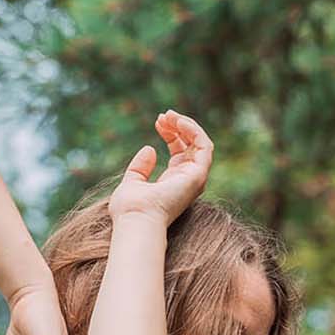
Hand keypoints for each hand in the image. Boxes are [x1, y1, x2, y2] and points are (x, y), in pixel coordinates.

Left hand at [107, 108, 213, 226]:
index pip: (180, 151)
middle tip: (162, 115)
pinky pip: (204, 145)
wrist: (135, 219)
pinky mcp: (198, 174)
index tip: (158, 121)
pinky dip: (193, 130)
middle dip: (178, 126)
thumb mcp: (132, 183)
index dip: (171, 133)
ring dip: (186, 125)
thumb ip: (140, 168)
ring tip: (168, 115)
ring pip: (200, 142)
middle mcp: (187, 179)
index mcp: (173, 181)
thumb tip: (150, 148)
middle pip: (191, 144)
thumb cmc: (130, 209)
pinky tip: (177, 121)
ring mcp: (195, 178)